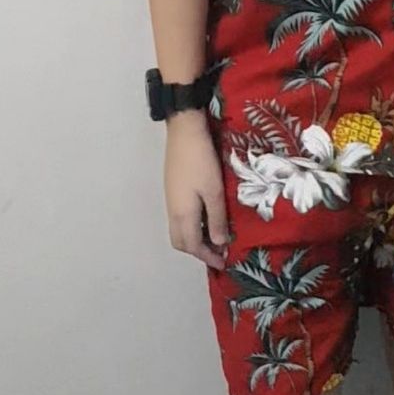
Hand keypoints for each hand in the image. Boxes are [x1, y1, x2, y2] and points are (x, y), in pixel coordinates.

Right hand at [164, 111, 229, 269]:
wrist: (184, 132)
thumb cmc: (202, 161)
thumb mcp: (214, 191)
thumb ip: (216, 219)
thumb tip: (219, 244)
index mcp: (183, 215)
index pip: (193, 246)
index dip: (208, 257)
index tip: (223, 262)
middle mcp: (173, 212)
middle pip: (181, 242)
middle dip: (198, 251)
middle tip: (218, 250)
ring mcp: (171, 200)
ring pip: (179, 230)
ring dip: (195, 238)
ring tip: (215, 235)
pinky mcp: (172, 190)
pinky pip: (180, 219)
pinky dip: (192, 226)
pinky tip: (207, 217)